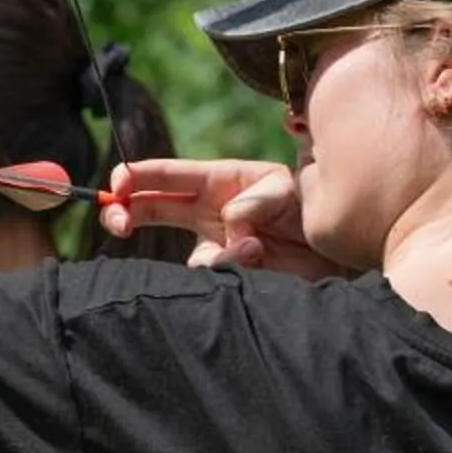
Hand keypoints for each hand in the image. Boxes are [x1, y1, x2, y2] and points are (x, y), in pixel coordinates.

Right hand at [100, 157, 346, 276]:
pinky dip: (234, 269)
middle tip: (117, 221)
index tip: (117, 185)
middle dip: (126, 212)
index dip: (137, 176)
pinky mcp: (229, 274)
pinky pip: (213, 277)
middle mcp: (209, 212)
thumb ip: (254, 202)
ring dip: (219, 256)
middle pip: (153, 207)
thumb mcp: (285, 191)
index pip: (167, 175)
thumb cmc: (310, 209)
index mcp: (217, 181)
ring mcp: (217, 244)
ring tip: (255, 249)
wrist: (335, 251)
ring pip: (192, 255)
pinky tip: (260, 260)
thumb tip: (230, 226)